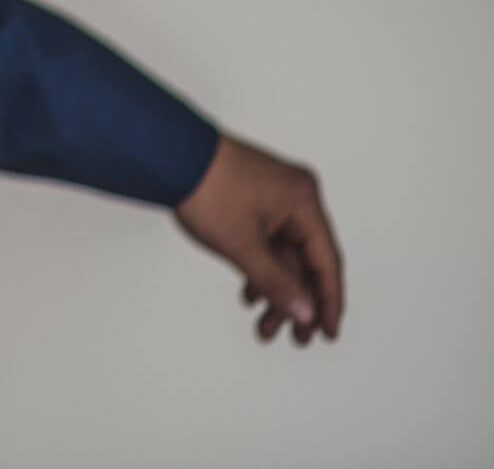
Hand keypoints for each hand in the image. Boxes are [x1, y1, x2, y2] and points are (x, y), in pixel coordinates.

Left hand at [175, 133, 343, 344]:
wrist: (164, 154)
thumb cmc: (204, 186)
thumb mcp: (242, 245)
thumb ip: (277, 283)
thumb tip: (305, 312)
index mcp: (303, 201)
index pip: (326, 261)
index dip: (328, 301)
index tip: (327, 334)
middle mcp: (294, 196)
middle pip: (305, 261)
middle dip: (297, 303)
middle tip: (295, 339)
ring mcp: (273, 197)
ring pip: (283, 255)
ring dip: (274, 290)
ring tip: (264, 327)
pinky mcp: (252, 199)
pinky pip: (266, 241)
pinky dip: (259, 268)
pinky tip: (249, 294)